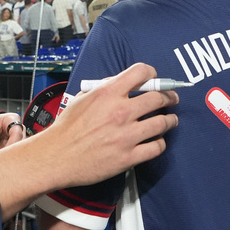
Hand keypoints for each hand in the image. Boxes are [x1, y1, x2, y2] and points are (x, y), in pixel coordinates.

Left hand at [0, 110, 25, 152]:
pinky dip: (5, 159)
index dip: (12, 144)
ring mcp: (13, 139)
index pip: (17, 133)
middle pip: (20, 143)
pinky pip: (11, 155)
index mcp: (11, 119)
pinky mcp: (9, 147)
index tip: (2, 153)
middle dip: (10, 152)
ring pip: (17, 151)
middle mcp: (16, 129)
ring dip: (7, 156)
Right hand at [38, 63, 178, 187]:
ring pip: (163, 122)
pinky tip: (157, 141)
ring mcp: (126, 135)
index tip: (156, 80)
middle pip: (159, 97)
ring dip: (170, 120)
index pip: (141, 72)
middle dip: (170, 97)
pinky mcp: (128, 156)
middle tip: (172, 99)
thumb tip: (122, 83)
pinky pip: (156, 147)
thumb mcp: (82, 98)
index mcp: (108, 93)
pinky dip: (160, 143)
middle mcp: (120, 111)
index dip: (153, 74)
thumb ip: (104, 88)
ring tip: (171, 120)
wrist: (57, 157)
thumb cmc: (67, 129)